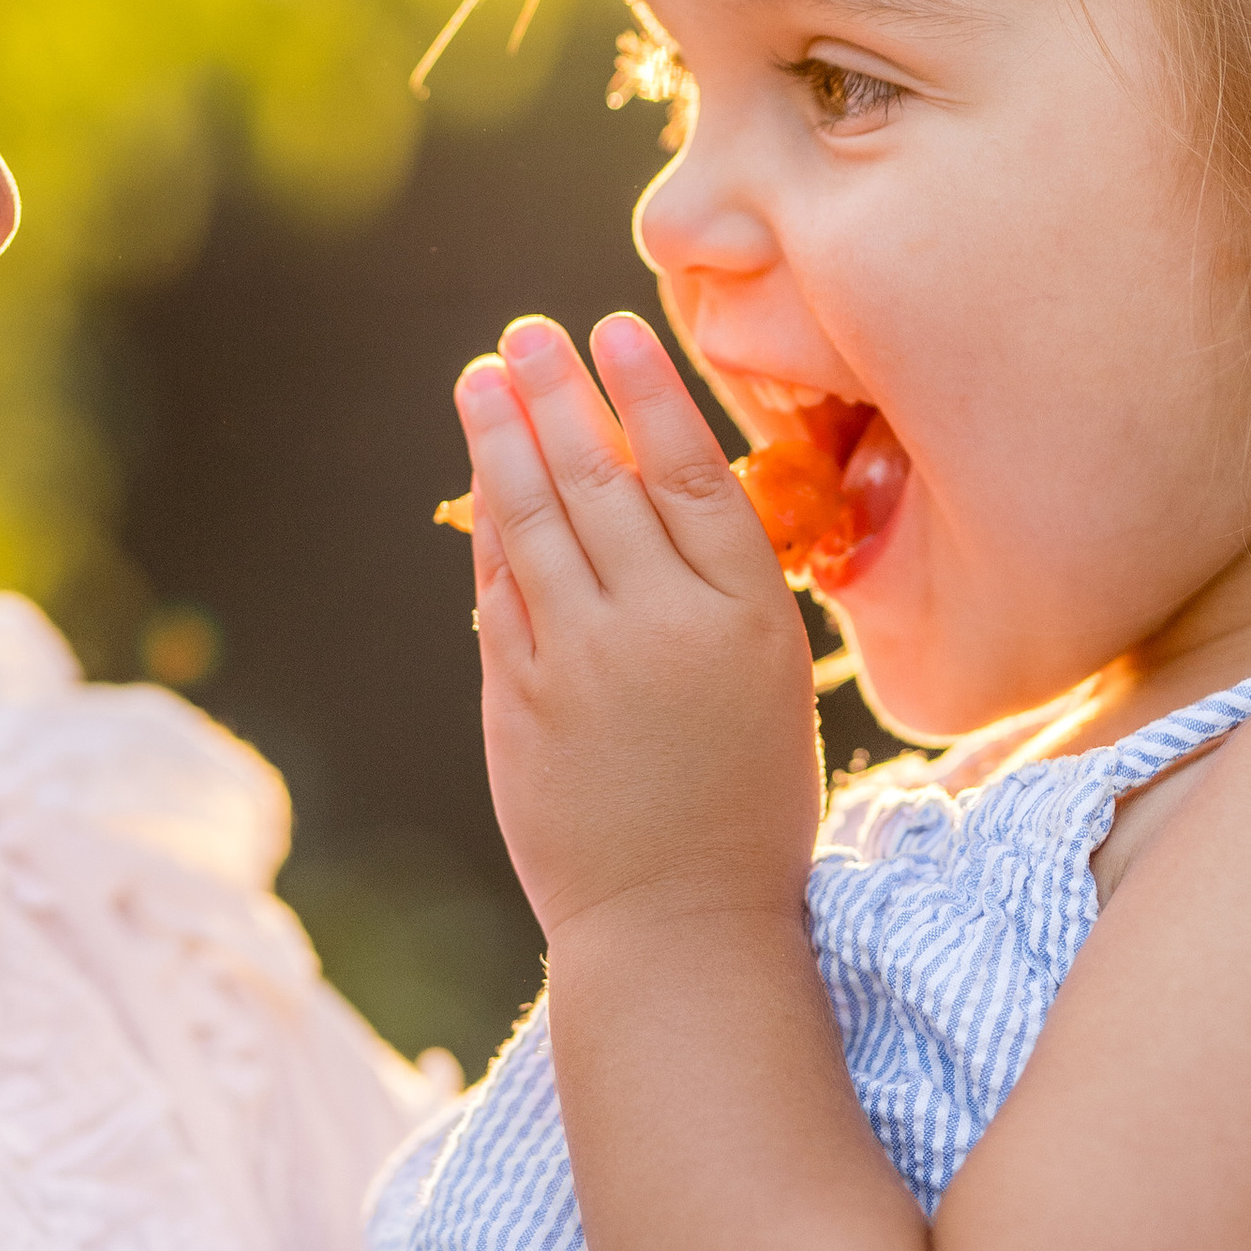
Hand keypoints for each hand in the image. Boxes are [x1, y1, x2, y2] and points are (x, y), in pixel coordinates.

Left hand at [456, 309, 821, 942]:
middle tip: (527, 332)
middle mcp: (661, 627)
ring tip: (484, 377)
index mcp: (746, 618)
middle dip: (557, 393)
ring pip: (533, 520)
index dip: (646, 393)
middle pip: (599, 479)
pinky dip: (488, 523)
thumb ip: (713, 586)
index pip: (691, 474)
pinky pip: (498, 587)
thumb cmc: (744, 801)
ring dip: (502, 438)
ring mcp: (580, 661)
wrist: (678, 923)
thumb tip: (648, 481)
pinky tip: (482, 477)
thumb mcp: (767, 682)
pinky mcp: (517, 698)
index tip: (613, 327)